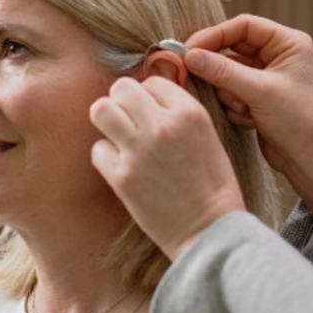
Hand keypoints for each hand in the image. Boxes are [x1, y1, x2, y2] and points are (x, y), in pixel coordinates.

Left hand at [90, 76, 246, 259]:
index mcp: (190, 113)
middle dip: (123, 102)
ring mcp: (140, 150)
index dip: (150, 97)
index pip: (153, 82)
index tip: (154, 115)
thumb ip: (181, 113)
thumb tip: (152, 96)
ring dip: (107, 121)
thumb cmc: (214, 187)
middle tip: (129, 121)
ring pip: (101, 110)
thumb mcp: (209, 137)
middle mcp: (163, 125)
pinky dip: (106, 157)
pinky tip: (121, 167)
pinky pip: (98, 149)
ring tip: (119, 136)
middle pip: (121, 88)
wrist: (210, 231)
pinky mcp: (122, 177)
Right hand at [184, 14, 312, 218]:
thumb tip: (190, 55)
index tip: (190, 49)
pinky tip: (249, 119)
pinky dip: (232, 104)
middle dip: (217, 67)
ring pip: (227, 71)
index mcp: (288, 43)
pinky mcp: (256, 96)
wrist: (309, 161)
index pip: (243, 26)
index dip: (214, 35)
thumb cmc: (298, 123)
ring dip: (228, 91)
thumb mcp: (259, 92)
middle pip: (231, 48)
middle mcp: (277, 55)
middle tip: (192, 73)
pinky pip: (229, 90)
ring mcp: (265, 76)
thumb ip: (223, 71)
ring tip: (243, 109)